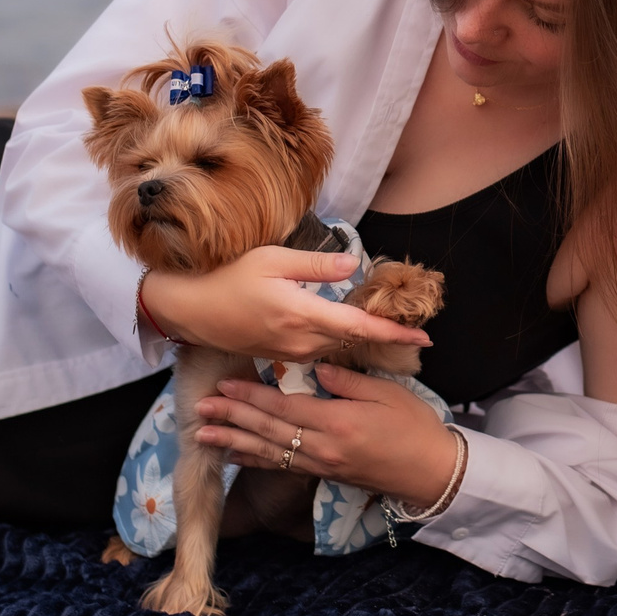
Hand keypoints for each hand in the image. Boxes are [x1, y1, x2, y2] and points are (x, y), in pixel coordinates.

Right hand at [140, 246, 430, 364]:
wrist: (191, 309)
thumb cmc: (228, 276)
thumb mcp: (273, 259)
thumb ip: (316, 265)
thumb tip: (354, 265)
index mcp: (303, 314)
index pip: (360, 327)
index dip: (394, 332)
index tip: (425, 336)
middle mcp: (300, 340)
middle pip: (354, 339)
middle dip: (382, 332)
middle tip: (413, 324)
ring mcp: (290, 352)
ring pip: (337, 346)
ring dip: (359, 336)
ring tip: (384, 326)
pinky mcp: (280, 356)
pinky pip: (318, 350)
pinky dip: (336, 340)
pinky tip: (342, 328)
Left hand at [194, 364, 458, 506]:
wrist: (431, 471)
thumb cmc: (414, 426)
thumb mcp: (386, 394)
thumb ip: (347, 381)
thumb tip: (315, 367)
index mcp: (336, 423)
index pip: (284, 408)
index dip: (251, 396)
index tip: (224, 384)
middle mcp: (321, 448)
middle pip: (268, 431)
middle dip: (232, 417)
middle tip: (200, 407)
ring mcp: (320, 464)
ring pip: (268, 451)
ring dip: (234, 441)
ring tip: (203, 433)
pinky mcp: (323, 474)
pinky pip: (281, 467)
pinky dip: (255, 460)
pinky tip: (234, 455)